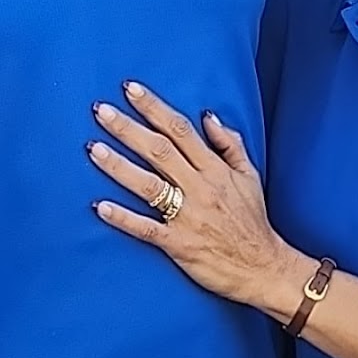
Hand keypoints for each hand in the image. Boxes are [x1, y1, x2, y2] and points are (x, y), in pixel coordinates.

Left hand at [90, 81, 305, 315]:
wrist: (264, 268)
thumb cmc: (254, 221)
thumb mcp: (250, 176)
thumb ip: (230, 144)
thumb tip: (207, 116)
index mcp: (215, 169)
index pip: (180, 130)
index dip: (154, 107)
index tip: (131, 89)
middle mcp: (200, 188)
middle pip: (159, 150)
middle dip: (128, 128)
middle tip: (100, 110)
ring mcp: (188, 216)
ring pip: (148, 185)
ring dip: (118, 166)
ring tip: (93, 148)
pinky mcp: (179, 245)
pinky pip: (146, 229)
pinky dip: (123, 218)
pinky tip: (100, 207)